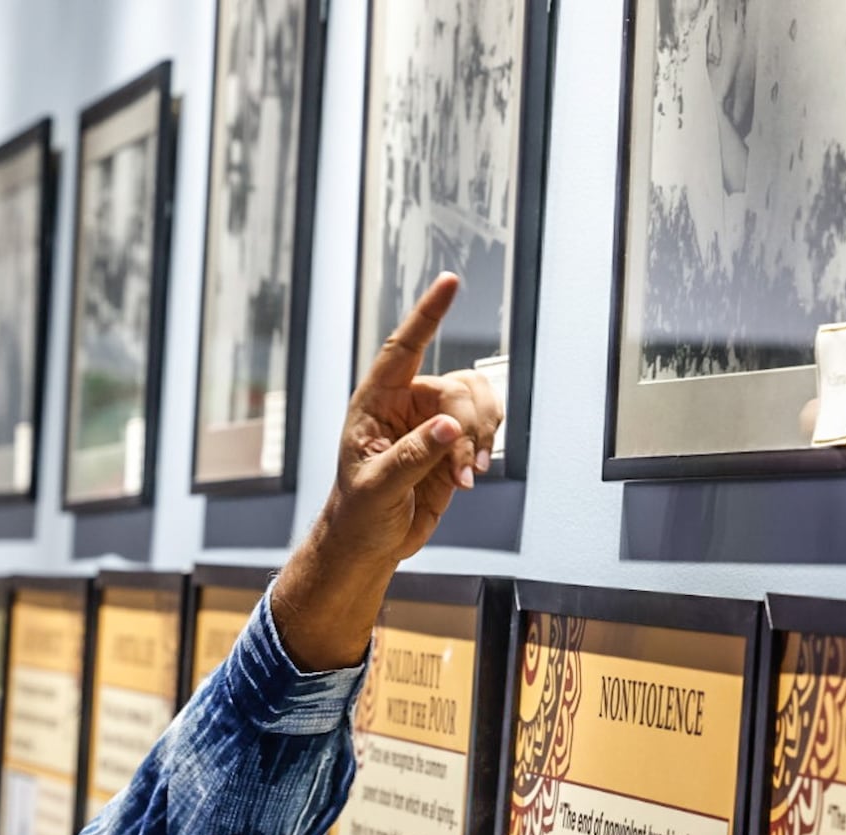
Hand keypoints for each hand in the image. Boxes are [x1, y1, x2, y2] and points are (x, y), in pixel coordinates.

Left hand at [331, 272, 501, 565]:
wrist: (371, 541)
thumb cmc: (358, 513)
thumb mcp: (376, 487)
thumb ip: (411, 457)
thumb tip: (448, 427)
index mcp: (375, 404)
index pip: (402, 350)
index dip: (427, 315)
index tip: (450, 283)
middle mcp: (407, 405)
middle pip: (457, 388)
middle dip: (468, 427)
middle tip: (461, 469)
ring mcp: (433, 422)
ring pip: (478, 401)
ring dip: (482, 437)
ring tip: (465, 476)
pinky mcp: (454, 443)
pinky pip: (487, 425)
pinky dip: (486, 448)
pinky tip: (469, 476)